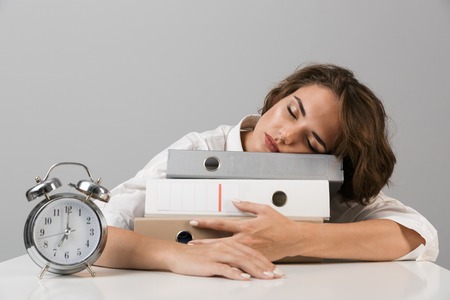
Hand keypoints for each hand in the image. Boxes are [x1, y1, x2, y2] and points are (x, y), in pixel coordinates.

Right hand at [167, 238, 283, 279]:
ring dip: (256, 270)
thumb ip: (231, 254)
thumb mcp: (217, 251)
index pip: (251, 252)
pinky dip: (237, 273)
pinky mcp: (211, 263)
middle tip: (276, 274)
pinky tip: (245, 278)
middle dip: (265, 266)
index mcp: (228, 243)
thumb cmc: (195, 255)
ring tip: (266, 276)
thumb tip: (243, 264)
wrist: (176, 255)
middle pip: (250, 256)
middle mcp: (226, 246)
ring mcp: (219, 254)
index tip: (275, 268)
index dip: (265, 260)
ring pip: (242, 261)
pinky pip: (226, 268)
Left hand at [189, 199, 297, 260]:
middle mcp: (245, 239)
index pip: (221, 224)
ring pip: (226, 253)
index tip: (195, 221)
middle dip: (203, 243)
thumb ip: (247, 205)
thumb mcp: (264, 209)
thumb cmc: (280, 224)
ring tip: (200, 254)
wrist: (293, 239)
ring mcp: (248, 250)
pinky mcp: (253, 258)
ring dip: (212, 253)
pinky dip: (228, 262)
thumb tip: (235, 201)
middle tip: (191, 244)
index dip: (206, 222)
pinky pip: (238, 261)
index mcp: (246, 226)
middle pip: (219, 241)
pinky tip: (219, 264)